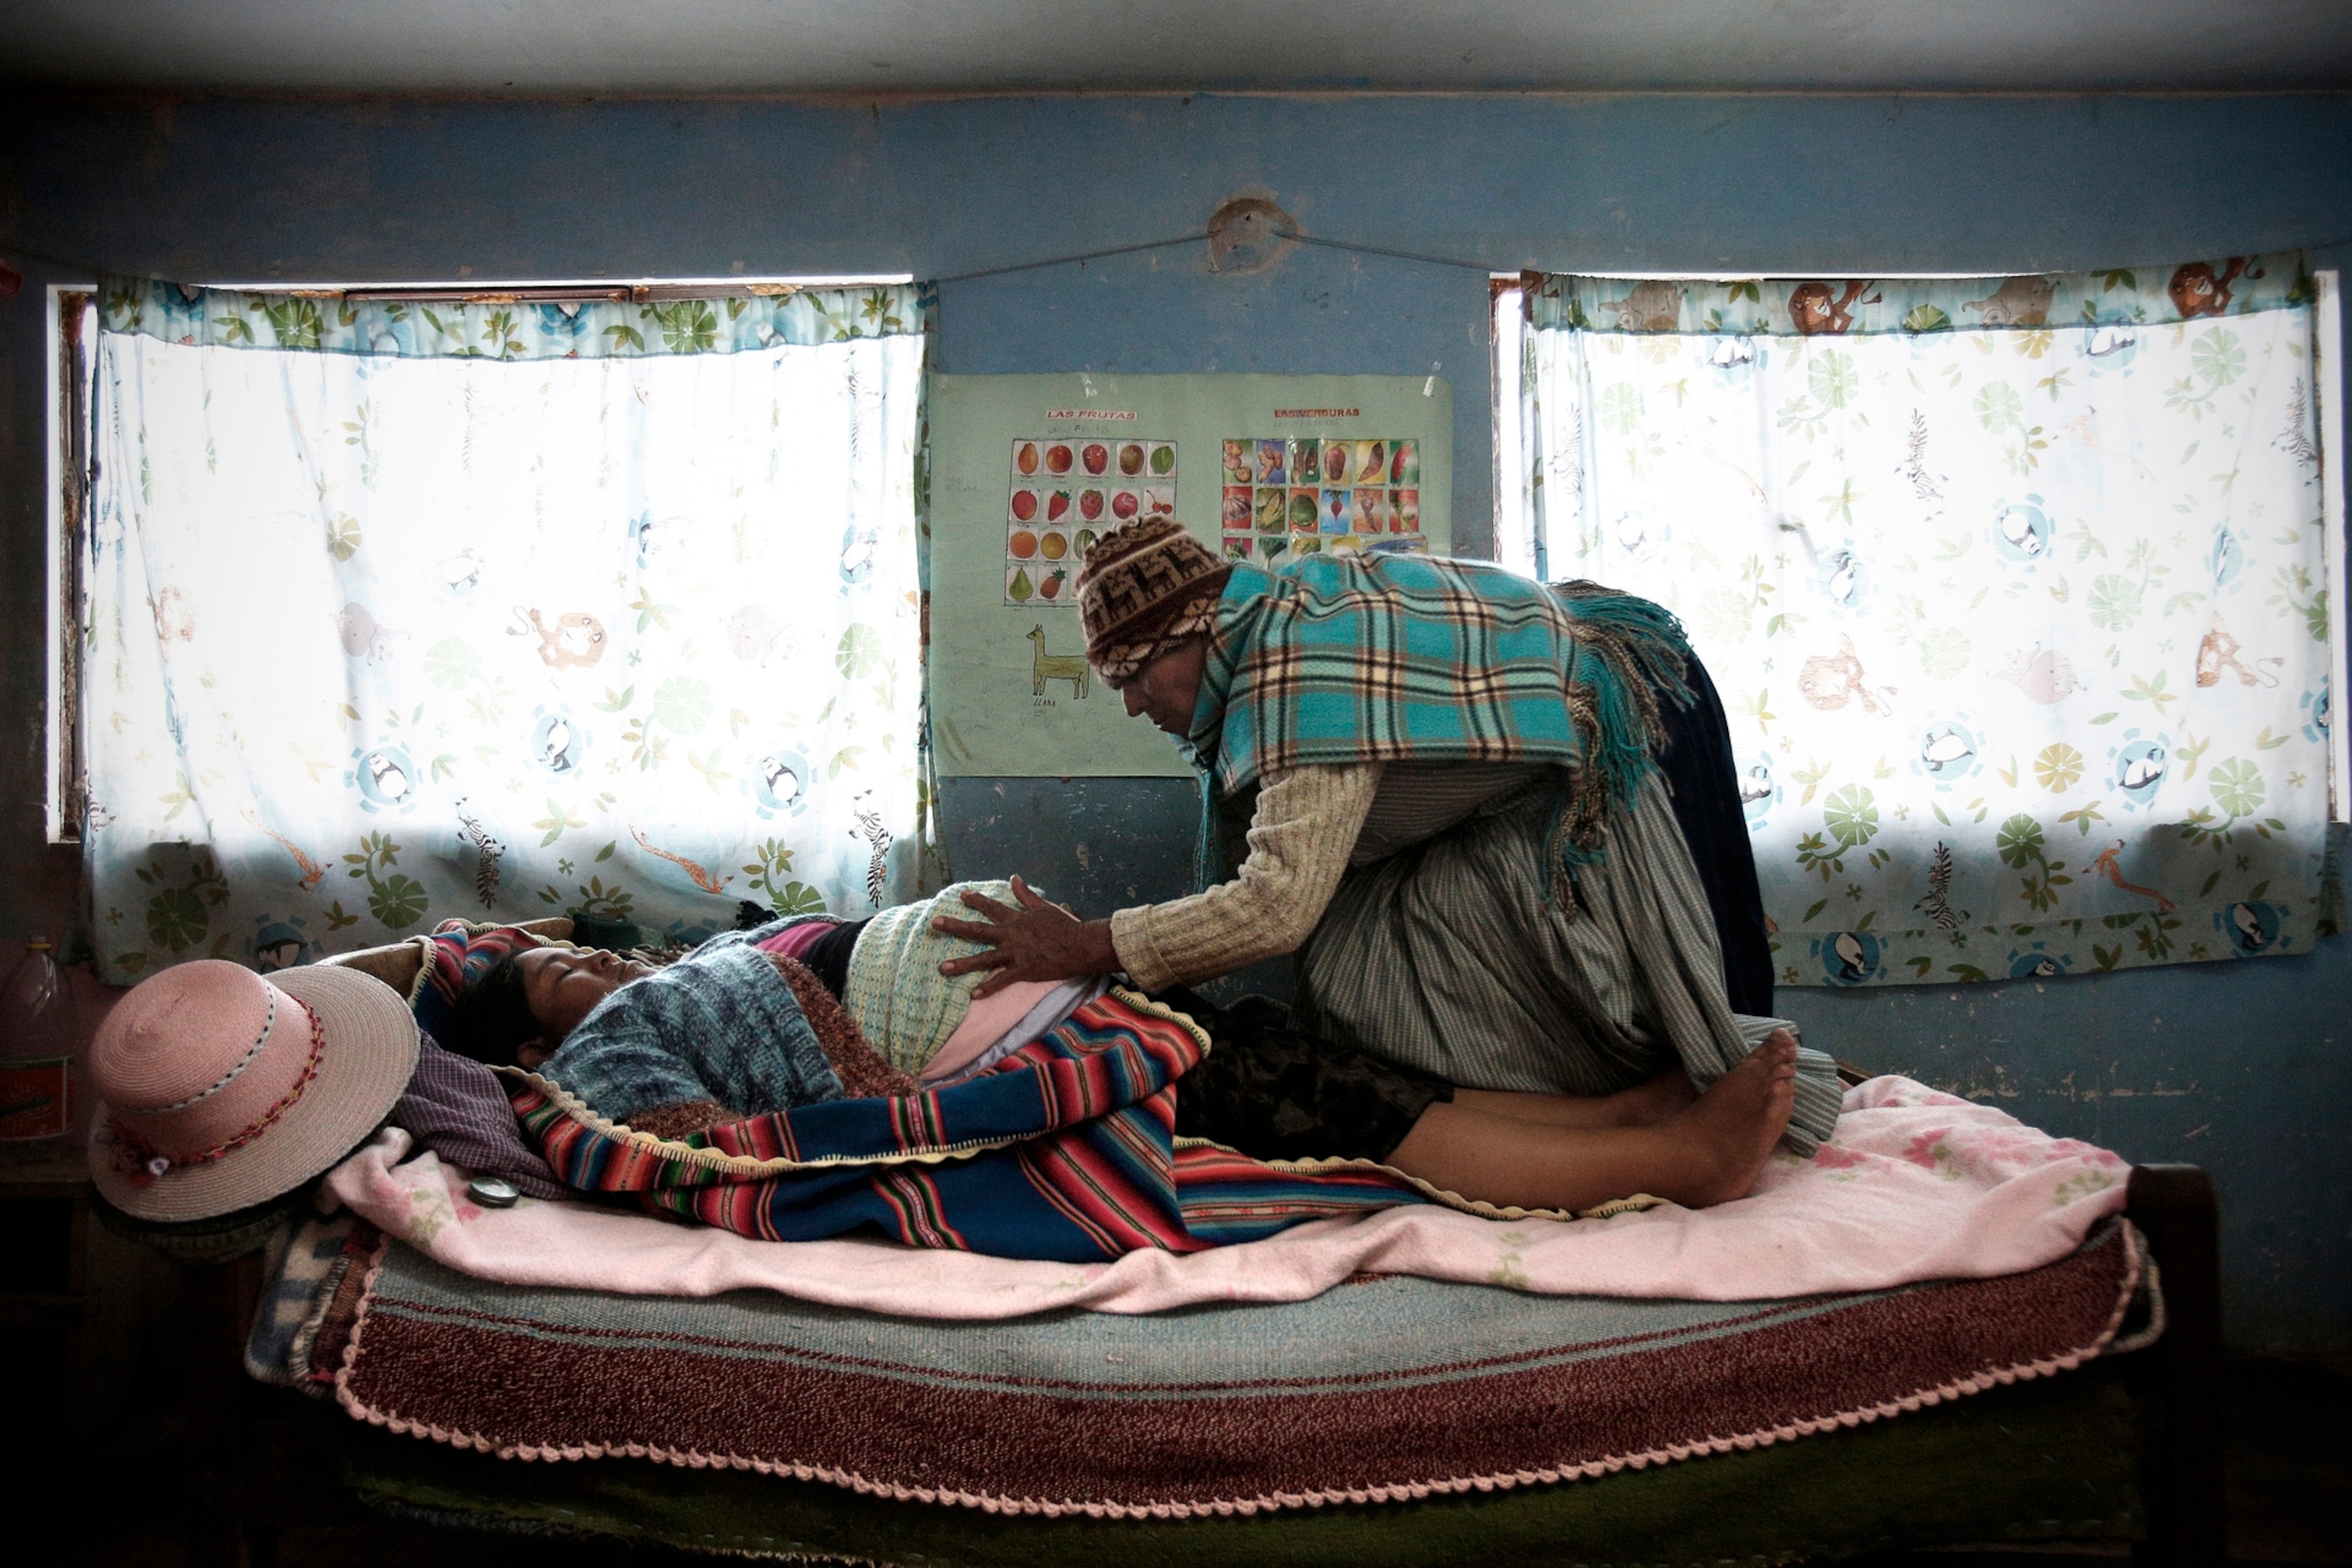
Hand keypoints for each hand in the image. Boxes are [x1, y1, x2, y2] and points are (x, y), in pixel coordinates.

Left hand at [929, 875, 1118, 998]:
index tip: (961, 896)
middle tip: (935, 923)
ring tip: (942, 968)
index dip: (975, 901)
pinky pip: (1001, 980)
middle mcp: (1011, 935)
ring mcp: (1015, 954)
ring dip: (961, 963)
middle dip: (954, 926)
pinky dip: (988, 988)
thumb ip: (1026, 894)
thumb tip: (1014, 877)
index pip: (991, 907)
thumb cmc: (1065, 926)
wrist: (1080, 946)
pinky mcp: (1023, 971)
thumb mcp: (1044, 907)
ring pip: (983, 959)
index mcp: (1016, 919)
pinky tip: (973, 994)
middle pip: (977, 930)